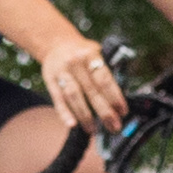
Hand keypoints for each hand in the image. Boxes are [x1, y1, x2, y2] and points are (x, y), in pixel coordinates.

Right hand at [32, 29, 130, 146]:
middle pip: (91, 91)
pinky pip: (58, 100)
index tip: (123, 112)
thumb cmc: (81, 52)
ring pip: (74, 97)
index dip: (115, 97)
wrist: (56, 43)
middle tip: (114, 126)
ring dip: (85, 116)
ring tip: (93, 130)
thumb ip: (105, 71)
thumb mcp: (95, 53)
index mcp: (90, 55)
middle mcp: (75, 63)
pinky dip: (65, 114)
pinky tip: (72, 125)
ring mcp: (61, 72)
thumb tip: (119, 97)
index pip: (104, 79)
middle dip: (104, 112)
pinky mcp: (50, 81)